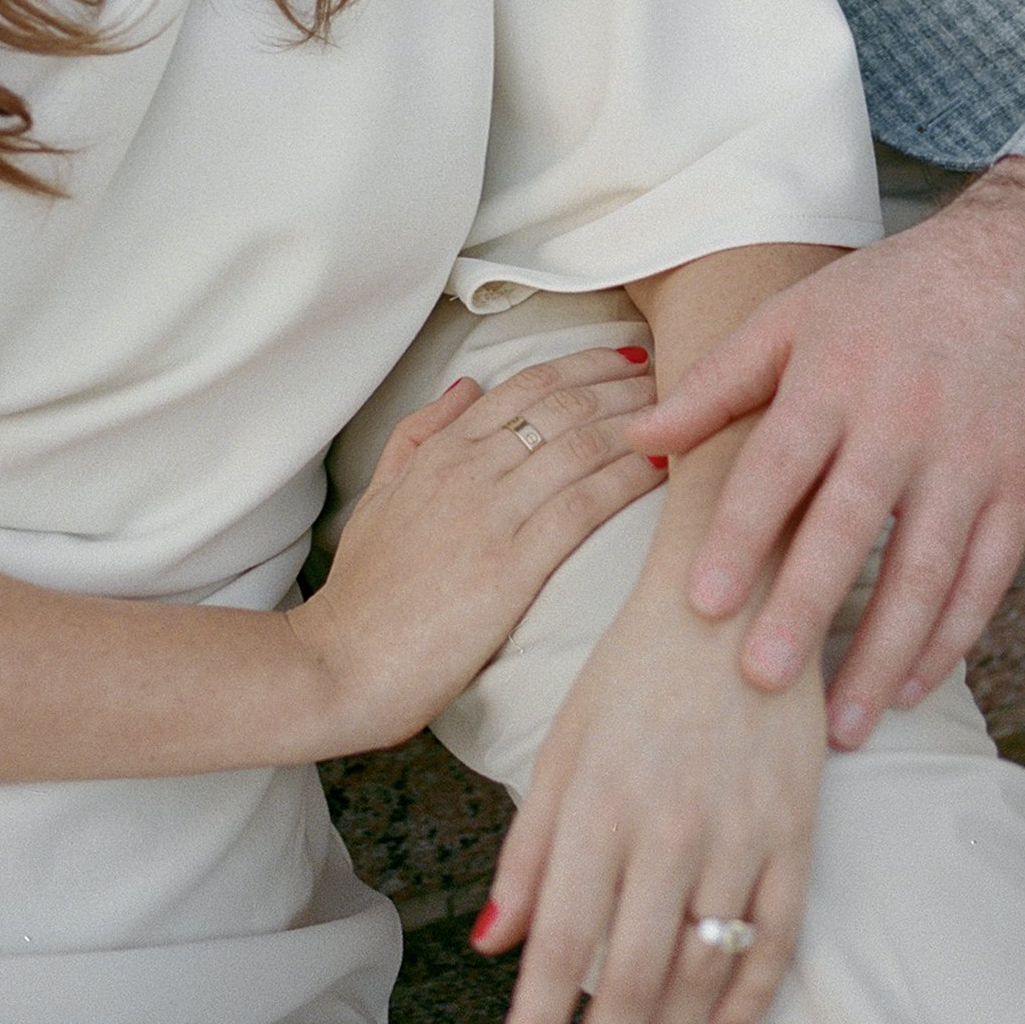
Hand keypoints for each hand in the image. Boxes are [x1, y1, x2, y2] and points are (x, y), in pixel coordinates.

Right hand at [291, 348, 662, 754]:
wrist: (341, 664)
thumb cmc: (363, 592)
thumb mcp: (378, 496)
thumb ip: (418, 435)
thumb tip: (466, 385)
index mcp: (440, 451)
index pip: (527, 385)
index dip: (585, 364)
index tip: (627, 359)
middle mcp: (469, 469)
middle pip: (563, 403)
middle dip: (624, 384)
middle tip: (675, 377)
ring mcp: (491, 514)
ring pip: (580, 444)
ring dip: (638, 422)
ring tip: (682, 416)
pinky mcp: (511, 566)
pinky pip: (584, 505)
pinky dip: (629, 478)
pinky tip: (663, 467)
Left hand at [471, 498, 824, 1023]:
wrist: (736, 590)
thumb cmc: (635, 667)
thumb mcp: (563, 742)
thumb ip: (528, 845)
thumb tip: (491, 941)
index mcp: (597, 799)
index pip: (561, 938)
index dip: (539, 1019)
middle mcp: (666, 822)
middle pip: (629, 970)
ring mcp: (738, 827)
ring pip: (702, 964)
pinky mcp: (795, 823)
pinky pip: (778, 932)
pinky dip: (753, 993)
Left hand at [624, 158, 1024, 745]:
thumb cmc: (892, 294)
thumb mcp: (797, 314)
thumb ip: (717, 382)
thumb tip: (637, 437)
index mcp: (838, 374)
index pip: (781, 464)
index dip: (740, 534)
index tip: (701, 602)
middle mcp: (906, 420)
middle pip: (849, 528)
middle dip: (805, 609)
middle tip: (759, 681)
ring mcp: (971, 460)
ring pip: (926, 574)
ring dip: (884, 655)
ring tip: (840, 723)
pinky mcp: (1024, 489)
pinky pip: (986, 580)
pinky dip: (951, 640)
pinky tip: (912, 685)